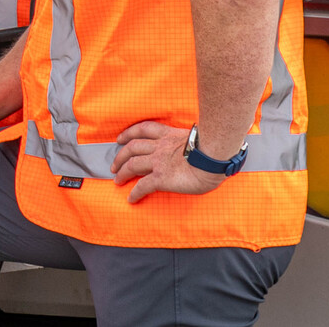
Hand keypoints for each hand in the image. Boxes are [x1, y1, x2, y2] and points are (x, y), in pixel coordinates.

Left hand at [111, 120, 225, 201]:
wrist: (214, 159)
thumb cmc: (213, 149)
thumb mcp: (197, 138)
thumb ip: (189, 141)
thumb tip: (195, 146)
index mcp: (168, 136)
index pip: (143, 130)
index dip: (129, 133)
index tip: (121, 138)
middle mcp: (160, 147)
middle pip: (132, 147)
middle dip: (120, 156)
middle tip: (114, 164)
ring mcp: (158, 162)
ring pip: (132, 164)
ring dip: (122, 173)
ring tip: (117, 180)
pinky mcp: (160, 178)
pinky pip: (142, 186)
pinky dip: (134, 193)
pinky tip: (131, 199)